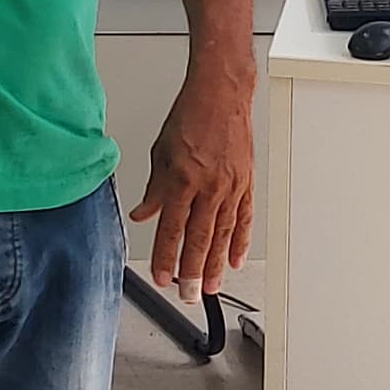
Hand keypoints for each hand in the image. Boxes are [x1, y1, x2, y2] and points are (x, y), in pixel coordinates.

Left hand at [128, 63, 254, 297]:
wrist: (221, 95)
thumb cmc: (189, 117)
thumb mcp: (159, 152)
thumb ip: (154, 189)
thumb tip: (144, 214)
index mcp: (182, 179)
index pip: (171, 229)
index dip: (166, 257)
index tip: (162, 277)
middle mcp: (208, 186)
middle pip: (199, 239)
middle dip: (193, 272)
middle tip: (189, 294)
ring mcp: (230, 186)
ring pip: (223, 234)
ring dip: (217, 265)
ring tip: (212, 287)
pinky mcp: (246, 183)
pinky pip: (244, 218)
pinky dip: (240, 242)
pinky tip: (235, 259)